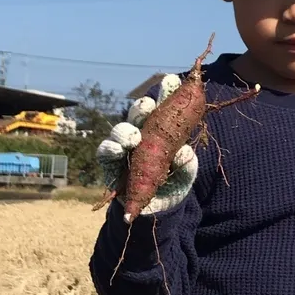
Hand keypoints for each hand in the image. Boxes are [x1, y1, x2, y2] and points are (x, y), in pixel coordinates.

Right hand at [96, 74, 197, 215]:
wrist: (155, 212)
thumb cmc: (172, 186)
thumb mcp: (186, 175)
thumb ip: (188, 164)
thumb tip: (184, 151)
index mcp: (161, 132)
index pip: (162, 108)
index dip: (165, 93)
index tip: (172, 82)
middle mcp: (142, 135)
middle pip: (140, 114)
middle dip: (144, 106)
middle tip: (150, 105)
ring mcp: (125, 149)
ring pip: (121, 130)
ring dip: (126, 130)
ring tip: (134, 136)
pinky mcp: (111, 164)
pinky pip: (107, 152)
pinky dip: (112, 147)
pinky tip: (120, 148)